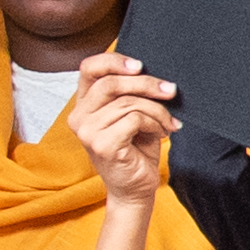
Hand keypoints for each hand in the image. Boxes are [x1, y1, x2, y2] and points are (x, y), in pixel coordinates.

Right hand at [65, 54, 177, 204]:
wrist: (136, 189)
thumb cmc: (136, 150)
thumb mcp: (132, 114)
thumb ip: (131, 93)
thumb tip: (153, 71)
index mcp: (84, 105)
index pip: (89, 68)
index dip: (114, 61)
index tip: (140, 65)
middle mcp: (79, 117)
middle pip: (111, 83)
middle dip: (147, 83)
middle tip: (170, 90)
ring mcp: (87, 131)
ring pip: (128, 102)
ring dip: (157, 110)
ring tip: (167, 123)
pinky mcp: (102, 144)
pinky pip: (134, 119)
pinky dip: (155, 123)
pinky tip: (161, 133)